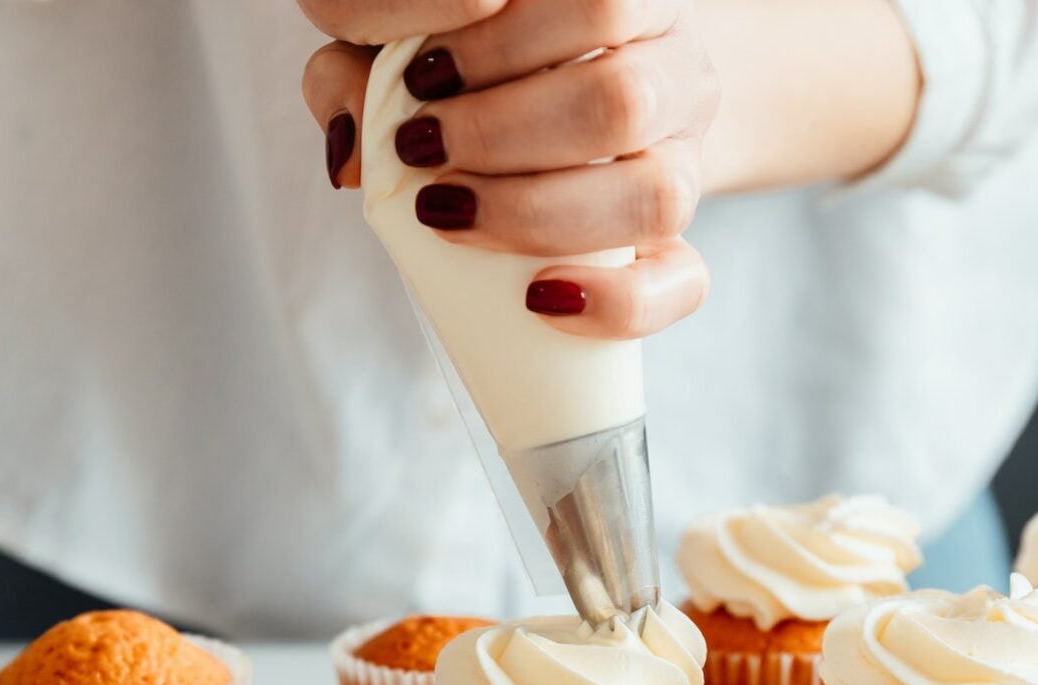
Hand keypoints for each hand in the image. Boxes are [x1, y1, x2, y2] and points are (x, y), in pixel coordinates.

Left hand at [302, 0, 716, 339]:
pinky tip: (539, 297)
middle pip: (621, 102)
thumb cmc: (469, 66)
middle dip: (503, 136)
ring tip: (449, 213)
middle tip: (421, 146)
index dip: (504, 45)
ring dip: (537, 215)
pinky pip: (684, 283)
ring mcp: (683, 159)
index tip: (421, 76)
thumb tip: (353, 148)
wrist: (561, 106)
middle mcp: (672, 66)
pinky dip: (613, 302)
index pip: (601, 2)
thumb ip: (363, 62)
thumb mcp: (411, 41)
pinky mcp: (679, 243)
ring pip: (656, 197)